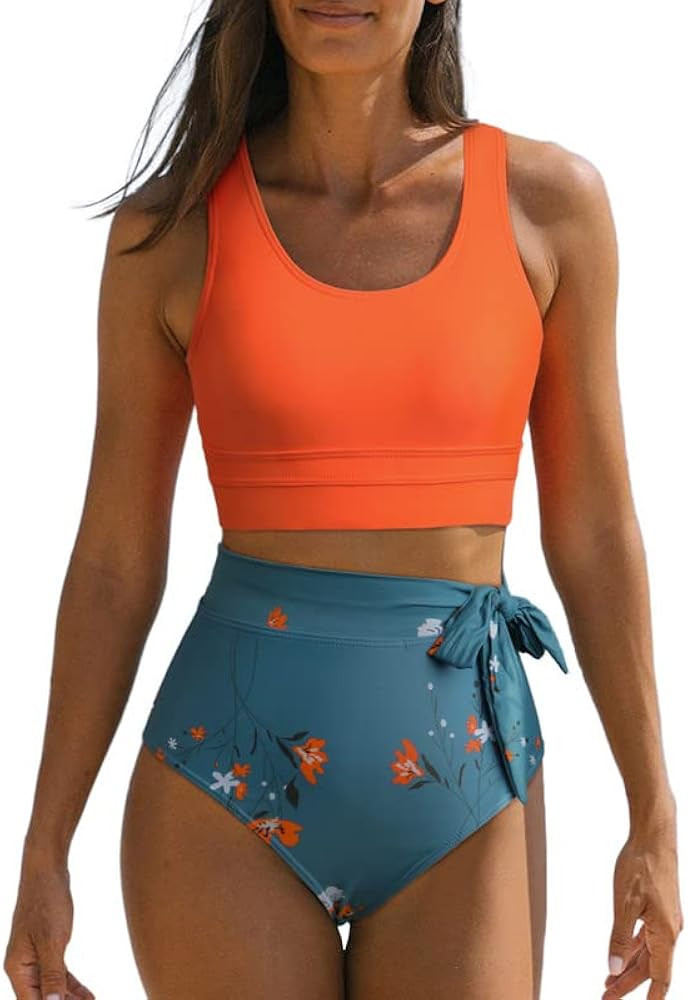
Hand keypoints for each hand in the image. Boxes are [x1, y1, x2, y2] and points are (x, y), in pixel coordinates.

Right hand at [3, 846, 94, 999]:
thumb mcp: (51, 941)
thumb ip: (51, 975)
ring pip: (52, 987)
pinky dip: (72, 985)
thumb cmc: (46, 901)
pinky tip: (87, 995)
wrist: (47, 871)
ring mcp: (34, 957)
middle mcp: (23, 966)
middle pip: (42, 998)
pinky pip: (58, 973)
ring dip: (70, 999)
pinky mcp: (47, 947)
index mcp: (18, 968)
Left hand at [602, 824, 682, 997]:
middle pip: (650, 968)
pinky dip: (632, 948)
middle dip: (628, 985)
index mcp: (665, 933)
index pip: (659, 977)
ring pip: (647, 953)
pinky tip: (621, 955)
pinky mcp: (659, 909)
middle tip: (606, 997)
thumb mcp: (624, 903)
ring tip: (608, 982)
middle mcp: (669, 930)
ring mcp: (665, 919)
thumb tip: (613, 968)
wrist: (653, 835)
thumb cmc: (641, 864)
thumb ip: (619, 938)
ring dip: (629, 968)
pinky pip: (646, 937)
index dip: (648, 996)